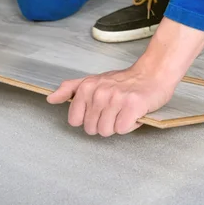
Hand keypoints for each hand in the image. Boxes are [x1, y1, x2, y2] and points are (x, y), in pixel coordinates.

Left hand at [48, 18, 203, 136]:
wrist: (153, 74)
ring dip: (117, 125)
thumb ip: (70, 89)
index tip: (100, 110)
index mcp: (87, 87)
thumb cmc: (123, 81)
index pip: (75, 120)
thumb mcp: (93, 81)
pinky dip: (129, 125)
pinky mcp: (132, 106)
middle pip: (91, 129)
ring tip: (124, 112)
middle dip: (104, 124)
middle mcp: (99, 92)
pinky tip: (133, 114)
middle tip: (115, 110)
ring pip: (106, 131)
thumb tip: (50, 99)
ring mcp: (116, 99)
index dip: (88, 119)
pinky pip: (122, 129)